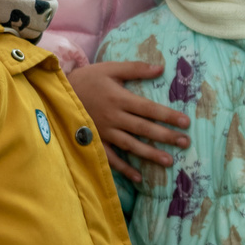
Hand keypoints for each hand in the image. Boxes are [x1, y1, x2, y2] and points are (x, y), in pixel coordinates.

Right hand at [68, 60, 190, 179]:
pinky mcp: (96, 141)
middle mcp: (114, 117)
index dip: (168, 116)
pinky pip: (111, 158)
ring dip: (150, 154)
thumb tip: (161, 68)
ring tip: (168, 161)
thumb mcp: (110, 68)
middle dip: (165, 136)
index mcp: (119, 98)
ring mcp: (105, 132)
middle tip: (185, 143)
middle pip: (143, 129)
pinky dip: (124, 169)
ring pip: (131, 145)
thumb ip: (135, 69)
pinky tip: (139, 177)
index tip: (185, 122)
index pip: (148, 109)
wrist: (59, 93)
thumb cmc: (88, 79)